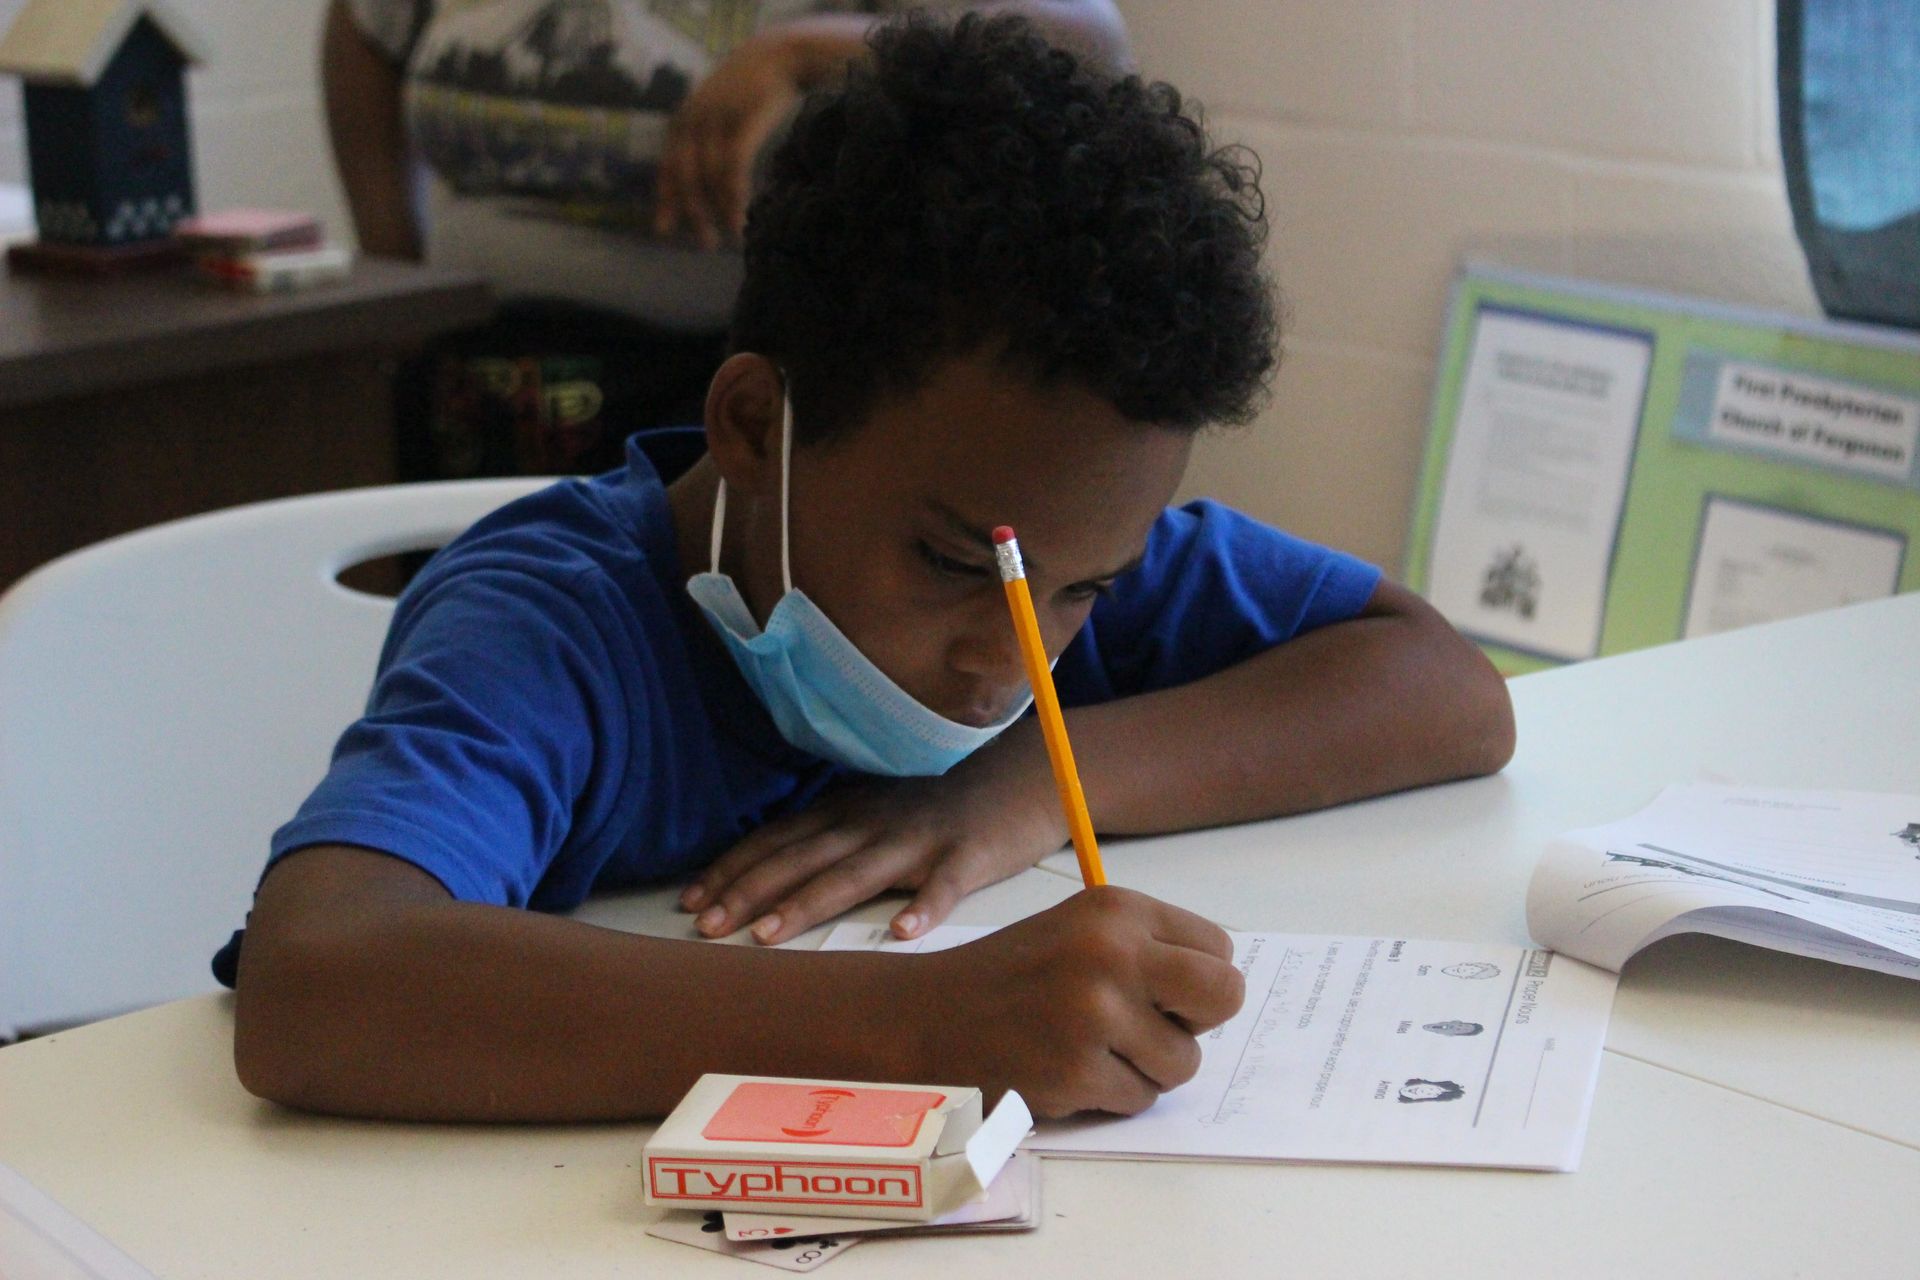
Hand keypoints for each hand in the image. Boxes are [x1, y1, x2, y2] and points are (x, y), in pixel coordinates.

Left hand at [653, 32, 805, 249]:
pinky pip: (733, 168)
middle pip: (686, 177)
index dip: (667, 201)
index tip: (665, 231)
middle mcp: (694, 121)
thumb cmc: (750, 90)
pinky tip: (740, 214)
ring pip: (710, 177)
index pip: (668, 168)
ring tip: (730, 234)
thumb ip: (703, 139)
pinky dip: (734, 196)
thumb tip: (702, 179)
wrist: (778, 57)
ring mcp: (717, 120)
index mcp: (683, 122)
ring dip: (719, 210)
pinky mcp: (742, 122)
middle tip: (704, 243)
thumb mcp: (718, 111)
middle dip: (693, 213)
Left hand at [681, 722, 1067, 944]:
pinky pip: (946, 884)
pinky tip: (905, 933)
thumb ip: (828, 839)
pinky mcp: (968, 856)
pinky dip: (926, 906)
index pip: (776, 840)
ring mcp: (920, 838)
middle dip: (749, 892)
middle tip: (706, 926)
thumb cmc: (937, 810)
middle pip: (802, 858)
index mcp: (846, 812)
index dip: (732, 870)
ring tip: (770, 935)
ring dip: (809, 902)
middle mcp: (873, 821)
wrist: (1016, 782)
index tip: (690, 901)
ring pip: (857, 873)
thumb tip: (767, 875)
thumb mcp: (874, 812)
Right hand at [920, 887, 1245, 1117]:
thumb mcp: (1079, 931)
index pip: (1219, 949)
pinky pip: (1139, 1098)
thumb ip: (1147, 949)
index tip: (1159, 990)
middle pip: (1224, 996)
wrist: (926, 1017)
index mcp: (1117, 909)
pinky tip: (1065, 1070)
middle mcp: (1111, 951)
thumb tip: (1220, 991)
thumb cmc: (1011, 977)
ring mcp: (1094, 1013)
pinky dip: (1110, 1095)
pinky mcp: (1077, 1070)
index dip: (1195, 980)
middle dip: (1197, 1023)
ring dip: (1146, 1068)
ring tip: (1092, 1049)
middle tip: (1152, 1028)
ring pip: (1184, 1062)